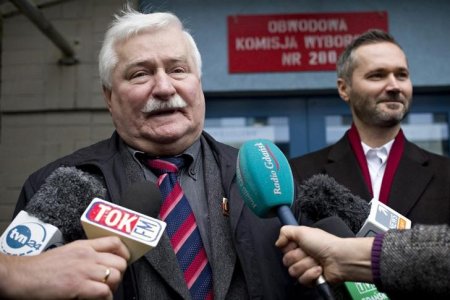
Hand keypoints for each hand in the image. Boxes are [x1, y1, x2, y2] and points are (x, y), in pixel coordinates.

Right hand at [1, 236, 129, 298]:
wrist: (24, 275)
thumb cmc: (42, 267)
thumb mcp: (69, 251)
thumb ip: (86, 254)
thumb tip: (102, 262)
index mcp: (84, 246)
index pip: (115, 242)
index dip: (125, 252)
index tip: (124, 261)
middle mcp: (87, 256)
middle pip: (120, 262)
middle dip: (120, 273)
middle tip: (112, 281)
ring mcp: (83, 270)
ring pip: (115, 276)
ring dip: (113, 287)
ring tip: (104, 291)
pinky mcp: (77, 285)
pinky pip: (104, 292)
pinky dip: (105, 297)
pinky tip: (98, 298)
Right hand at [276, 226, 373, 285]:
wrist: (339, 258)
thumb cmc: (325, 243)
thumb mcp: (302, 230)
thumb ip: (285, 232)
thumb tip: (277, 242)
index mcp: (298, 244)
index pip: (282, 250)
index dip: (289, 248)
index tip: (297, 244)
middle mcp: (301, 256)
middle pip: (286, 261)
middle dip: (299, 256)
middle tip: (309, 252)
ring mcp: (305, 268)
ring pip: (293, 271)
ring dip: (306, 265)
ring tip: (316, 261)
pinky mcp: (310, 280)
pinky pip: (302, 280)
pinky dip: (311, 274)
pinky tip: (319, 269)